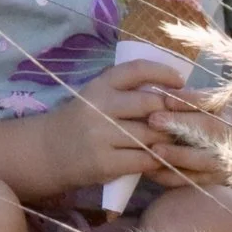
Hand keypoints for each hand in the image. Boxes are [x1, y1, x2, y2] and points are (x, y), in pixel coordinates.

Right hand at [45, 60, 221, 190]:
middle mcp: (99, 106)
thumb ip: (126, 93)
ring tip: (175, 143)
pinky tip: (159, 160)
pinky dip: (157, 160)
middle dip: (171, 114)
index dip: (162, 72)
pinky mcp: (105, 161)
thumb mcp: (96, 97)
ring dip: (167, 140)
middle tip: (183, 122)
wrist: (47, 151)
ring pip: (151, 135)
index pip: (136, 69)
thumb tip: (172, 93)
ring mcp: (101, 134)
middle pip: (151, 104)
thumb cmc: (81, 122)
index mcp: (100, 85)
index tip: (180, 81)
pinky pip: (144, 160)